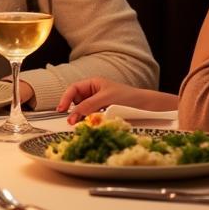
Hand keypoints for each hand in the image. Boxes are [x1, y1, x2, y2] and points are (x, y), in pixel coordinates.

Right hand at [56, 78, 174, 124]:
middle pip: (76, 101)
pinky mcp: (103, 114)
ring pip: (83, 111)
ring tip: (80, 125)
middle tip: (71, 122)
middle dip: (73, 110)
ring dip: (81, 117)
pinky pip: (91, 118)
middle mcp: (94, 93)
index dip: (66, 98)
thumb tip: (73, 114)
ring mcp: (98, 104)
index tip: (61, 109)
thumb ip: (89, 105)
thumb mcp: (107, 99)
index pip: (74, 89)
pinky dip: (89, 122)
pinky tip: (90, 125)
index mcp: (93, 84)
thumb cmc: (129, 97)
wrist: (147, 107)